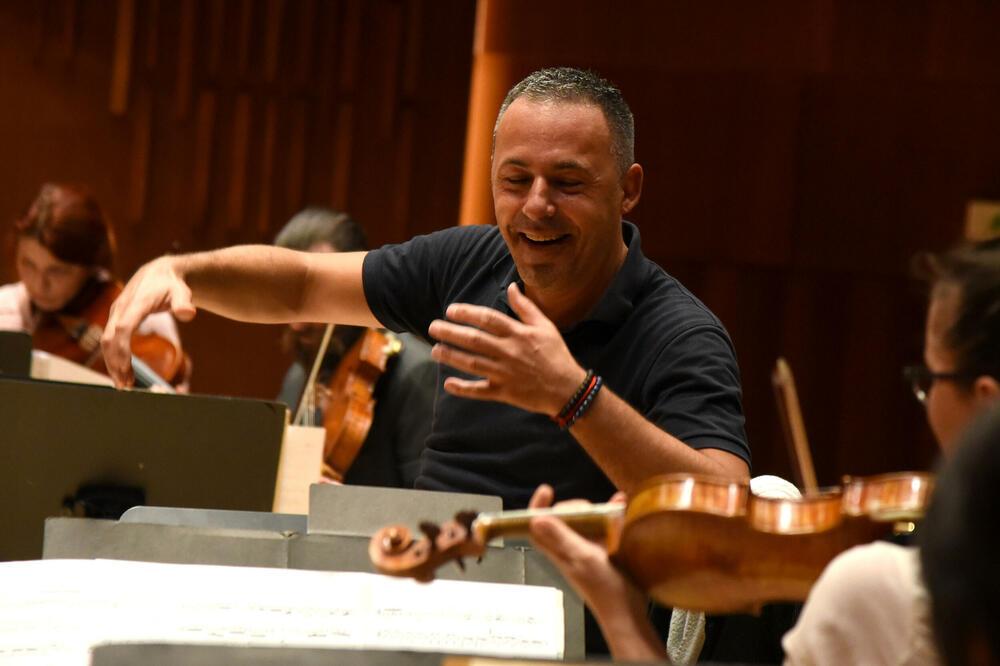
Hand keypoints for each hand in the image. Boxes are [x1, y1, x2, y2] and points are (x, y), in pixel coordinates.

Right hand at [101, 256, 195, 388]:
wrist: (160, 273)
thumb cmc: (172, 285)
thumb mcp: (182, 292)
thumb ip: (184, 303)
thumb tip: (188, 313)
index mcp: (136, 302)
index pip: (123, 327)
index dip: (121, 349)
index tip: (126, 369)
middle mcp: (121, 307)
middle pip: (109, 338)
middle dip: (114, 362)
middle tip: (125, 385)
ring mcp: (116, 313)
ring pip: (106, 341)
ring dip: (112, 363)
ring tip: (125, 384)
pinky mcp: (116, 318)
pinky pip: (110, 339)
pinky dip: (113, 356)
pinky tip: (123, 372)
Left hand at [427, 282, 586, 415]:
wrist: (567, 388)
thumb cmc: (556, 354)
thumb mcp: (545, 326)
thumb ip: (525, 307)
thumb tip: (512, 286)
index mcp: (518, 334)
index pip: (487, 319)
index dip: (467, 313)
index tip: (451, 310)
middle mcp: (508, 352)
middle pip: (474, 340)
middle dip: (450, 332)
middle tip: (433, 327)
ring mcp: (504, 373)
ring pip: (472, 364)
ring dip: (451, 356)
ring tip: (435, 350)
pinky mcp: (503, 392)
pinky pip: (479, 391)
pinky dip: (462, 389)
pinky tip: (448, 383)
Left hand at [528, 484, 666, 661]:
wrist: (629, 612)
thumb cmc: (605, 590)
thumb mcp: (583, 559)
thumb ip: (562, 538)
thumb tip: (536, 519)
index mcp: (560, 551)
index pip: (538, 527)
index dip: (537, 507)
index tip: (547, 490)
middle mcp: (572, 548)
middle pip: (564, 519)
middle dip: (575, 507)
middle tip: (590, 509)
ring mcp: (589, 550)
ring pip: (586, 521)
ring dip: (597, 510)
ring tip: (613, 507)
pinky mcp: (606, 551)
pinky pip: (606, 527)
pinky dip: (613, 515)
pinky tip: (622, 506)